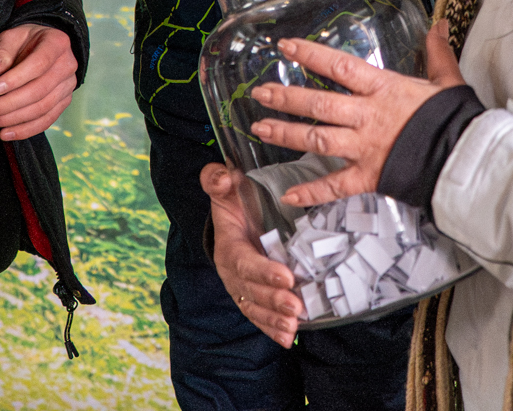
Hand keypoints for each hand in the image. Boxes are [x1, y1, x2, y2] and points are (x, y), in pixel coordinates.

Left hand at [0, 24, 77, 139]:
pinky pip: (46, 120)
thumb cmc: (25, 41)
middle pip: (39, 90)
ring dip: (14, 119)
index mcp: (57, 43)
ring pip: (42, 108)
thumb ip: (1, 52)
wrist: (41, 47)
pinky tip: (6, 133)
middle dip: (9, 104)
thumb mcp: (11, 37)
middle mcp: (67, 65)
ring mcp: (68, 86)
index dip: (17, 78)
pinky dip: (25, 130)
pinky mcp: (63, 102)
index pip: (39, 64)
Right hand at [202, 163, 301, 347]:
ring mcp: (241, 287)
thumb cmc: (233, 202)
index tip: (285, 277)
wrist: (232, 220)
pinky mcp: (252, 298)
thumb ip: (218, 180)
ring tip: (293, 323)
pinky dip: (273, 328)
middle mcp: (232, 272)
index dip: (262, 271)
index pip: (243, 262)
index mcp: (228, 246)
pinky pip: (260, 317)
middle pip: (251, 290)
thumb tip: (222, 176)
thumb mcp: (224, 186)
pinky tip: (289, 337)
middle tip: (295, 305)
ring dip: (274, 318)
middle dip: (273, 299)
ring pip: (256, 307)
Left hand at [252, 20, 463, 206]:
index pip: (339, 66)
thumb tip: (440, 24)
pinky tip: (289, 194)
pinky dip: (311, 192)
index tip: (285, 47)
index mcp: (383, 89)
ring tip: (260, 129)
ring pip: (317, 140)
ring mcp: (365, 148)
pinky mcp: (369, 177)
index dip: (310, 55)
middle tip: (260, 93)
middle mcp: (368, 116)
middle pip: (319, 104)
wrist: (466, 159)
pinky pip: (335, 186)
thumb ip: (437, 52)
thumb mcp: (447, 79)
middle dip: (286, 98)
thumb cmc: (456, 119)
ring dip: (286, 134)